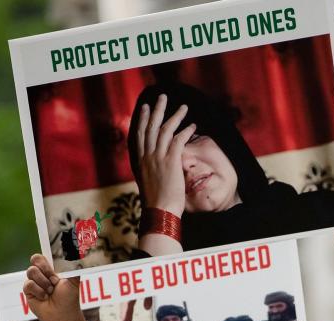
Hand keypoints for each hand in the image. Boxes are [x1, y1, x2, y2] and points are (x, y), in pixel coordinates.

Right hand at [24, 253, 86, 320]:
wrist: (63, 314)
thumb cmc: (69, 297)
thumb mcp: (73, 280)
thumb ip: (73, 266)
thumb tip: (77, 253)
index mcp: (51, 268)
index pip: (42, 255)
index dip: (43, 256)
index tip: (48, 258)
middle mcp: (41, 273)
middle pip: (35, 259)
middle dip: (46, 269)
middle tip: (55, 280)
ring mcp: (34, 281)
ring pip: (31, 271)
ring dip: (44, 282)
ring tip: (51, 291)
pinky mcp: (28, 291)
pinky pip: (28, 284)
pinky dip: (39, 291)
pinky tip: (44, 297)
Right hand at [134, 94, 194, 216]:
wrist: (159, 211)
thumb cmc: (156, 202)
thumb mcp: (148, 183)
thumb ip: (150, 171)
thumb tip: (153, 168)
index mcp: (140, 161)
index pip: (139, 134)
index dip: (142, 119)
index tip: (145, 108)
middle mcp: (146, 156)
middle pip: (150, 127)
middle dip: (157, 110)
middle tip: (163, 97)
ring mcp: (157, 158)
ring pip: (165, 130)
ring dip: (175, 116)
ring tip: (184, 107)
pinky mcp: (170, 161)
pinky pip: (178, 140)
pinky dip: (186, 131)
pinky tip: (193, 125)